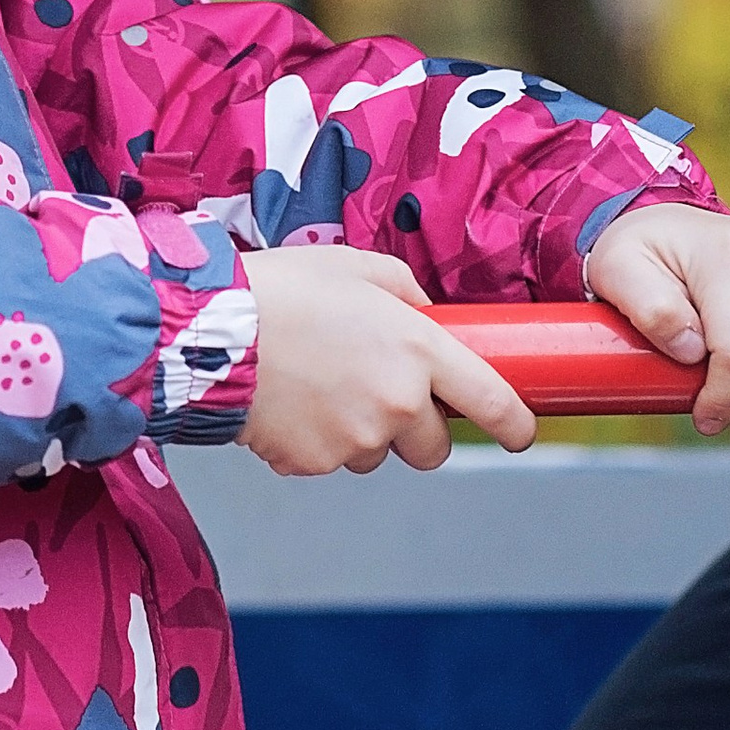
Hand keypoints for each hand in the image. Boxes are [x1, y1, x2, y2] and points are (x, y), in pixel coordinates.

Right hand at [242, 246, 538, 475]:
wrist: (208, 330)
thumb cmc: (279, 289)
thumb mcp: (353, 266)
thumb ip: (402, 289)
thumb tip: (422, 313)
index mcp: (418, 350)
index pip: (493, 401)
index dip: (516, 424)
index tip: (520, 431)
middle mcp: (398, 403)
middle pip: (433, 446)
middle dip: (416, 429)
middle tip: (377, 394)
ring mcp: (356, 439)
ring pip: (376, 454)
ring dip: (360, 431)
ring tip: (316, 388)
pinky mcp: (315, 463)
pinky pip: (328, 460)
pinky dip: (315, 439)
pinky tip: (288, 403)